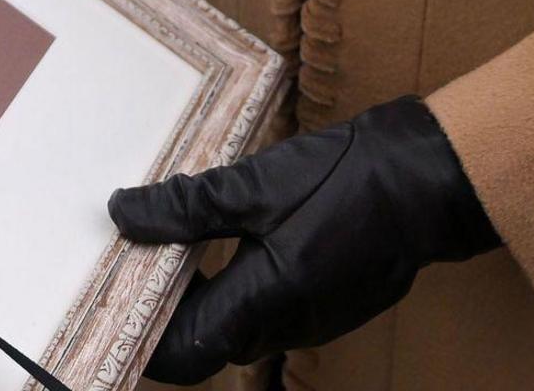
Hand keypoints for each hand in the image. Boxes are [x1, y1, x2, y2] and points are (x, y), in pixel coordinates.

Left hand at [107, 97, 499, 381]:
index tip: (108, 298)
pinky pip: (264, 308)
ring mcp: (309, 319)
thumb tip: (123, 214)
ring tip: (162, 243)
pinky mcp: (323, 301)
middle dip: (161, 308)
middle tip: (126, 260)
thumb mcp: (256, 185)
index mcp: (265, 303)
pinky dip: (231, 284)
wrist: (426, 179)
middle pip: (205, 342)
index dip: (139, 337)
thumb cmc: (348, 180)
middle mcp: (286, 326)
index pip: (184, 354)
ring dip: (197, 294)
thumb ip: (187, 206)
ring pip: (235, 325)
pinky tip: (216, 239)